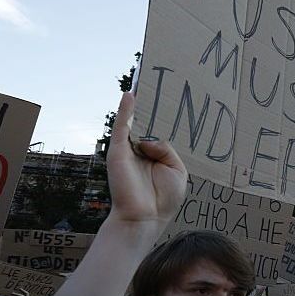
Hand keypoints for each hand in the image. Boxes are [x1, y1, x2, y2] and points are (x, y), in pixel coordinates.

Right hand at [105, 92, 186, 230]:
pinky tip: (130, 95)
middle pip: (146, 124)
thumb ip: (166, 149)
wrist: (144, 217)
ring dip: (137, 103)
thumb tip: (148, 139)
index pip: (158, 134)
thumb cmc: (162, 199)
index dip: (164, 119)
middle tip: (158, 80)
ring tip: (144, 78)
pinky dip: (125, 110)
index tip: (173, 98)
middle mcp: (140, 152)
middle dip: (151, 105)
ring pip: (133, 122)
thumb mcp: (176, 171)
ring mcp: (128, 151)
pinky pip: (122, 127)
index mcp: (155, 158)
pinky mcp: (118, 152)